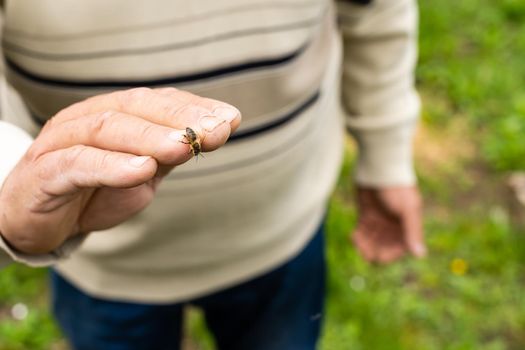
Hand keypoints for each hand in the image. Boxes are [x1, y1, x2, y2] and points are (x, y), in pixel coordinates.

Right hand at [0, 87, 240, 253]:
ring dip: (149, 136)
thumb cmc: (93, 191)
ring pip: (107, 128)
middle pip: (136, 107)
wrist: (38, 220)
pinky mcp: (44, 172)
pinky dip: (112, 165)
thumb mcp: (141, 173)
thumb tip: (216, 131)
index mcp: (114, 115)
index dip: (194, 107)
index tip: (231, 119)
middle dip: (180, 118)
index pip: (157, 101)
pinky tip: (142, 169)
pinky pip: (78, 164)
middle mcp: (88, 119)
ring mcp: (62, 142)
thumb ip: (171, 153)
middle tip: (216, 130)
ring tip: (183, 146)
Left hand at [351, 185, 425, 263]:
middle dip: (372, 252)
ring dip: (363, 246)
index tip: (377, 257)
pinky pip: (362, 234)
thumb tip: (420, 255)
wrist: (379, 169)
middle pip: (382, 249)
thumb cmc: (396, 188)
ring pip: (370, 244)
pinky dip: (357, 237)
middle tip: (362, 249)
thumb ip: (413, 232)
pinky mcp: (366, 216)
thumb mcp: (407, 210)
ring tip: (356, 239)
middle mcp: (393, 228)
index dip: (388, 256)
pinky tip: (353, 234)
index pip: (397, 251)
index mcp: (406, 228)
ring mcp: (379, 223)